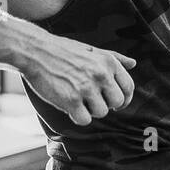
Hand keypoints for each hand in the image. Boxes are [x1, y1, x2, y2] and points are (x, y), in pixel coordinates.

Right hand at [21, 36, 135, 125]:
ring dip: (91, 111)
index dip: (124, 99)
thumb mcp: (92, 49)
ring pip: (101, 113)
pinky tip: (70, 106)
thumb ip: (114, 57)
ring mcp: (86, 88)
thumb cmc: (63, 50)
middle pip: (117, 103)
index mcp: (108, 62)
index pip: (128, 87)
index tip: (116, 103)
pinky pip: (85, 120)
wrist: (35, 51)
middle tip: (93, 101)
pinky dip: (78, 117)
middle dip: (106, 105)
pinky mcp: (71, 101)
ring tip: (78, 100)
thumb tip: (134, 63)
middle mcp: (101, 74)